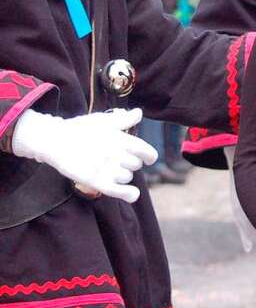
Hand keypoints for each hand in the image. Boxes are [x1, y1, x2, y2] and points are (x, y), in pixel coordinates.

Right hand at [10, 108, 155, 202]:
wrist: (55, 140)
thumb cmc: (80, 129)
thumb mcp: (103, 120)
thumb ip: (124, 120)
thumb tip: (138, 112)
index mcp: (121, 139)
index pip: (147, 152)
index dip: (149, 156)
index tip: (146, 158)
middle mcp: (117, 154)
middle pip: (136, 165)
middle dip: (130, 164)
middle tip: (115, 161)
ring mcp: (107, 169)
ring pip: (127, 177)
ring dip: (123, 176)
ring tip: (109, 170)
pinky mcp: (96, 182)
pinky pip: (120, 192)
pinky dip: (129, 194)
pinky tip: (132, 194)